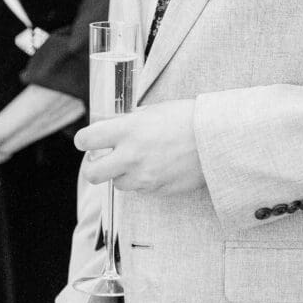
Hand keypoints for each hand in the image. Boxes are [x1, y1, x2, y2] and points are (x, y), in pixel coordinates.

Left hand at [75, 99, 204, 195]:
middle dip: (93, 166)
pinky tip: (157, 166)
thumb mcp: (152, 111)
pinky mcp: (157, 191)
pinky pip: (139, 190)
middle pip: (91, 173)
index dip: (84, 140)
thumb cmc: (187, 118)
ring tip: (139, 160)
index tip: (88, 140)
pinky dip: (142, 180)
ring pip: (116, 184)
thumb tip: (107, 125)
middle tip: (102, 158)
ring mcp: (144, 177)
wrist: (217, 138)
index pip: (87, 139)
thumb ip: (127, 122)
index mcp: (128, 130)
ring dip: (121, 174)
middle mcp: (131, 156)